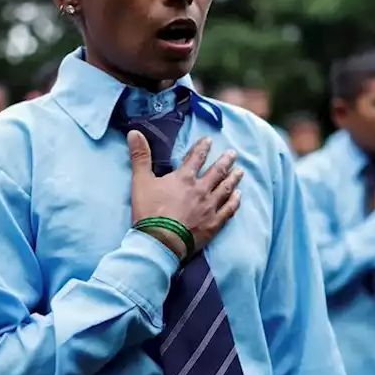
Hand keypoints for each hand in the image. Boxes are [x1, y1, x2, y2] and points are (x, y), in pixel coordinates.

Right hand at [128, 133, 241, 259]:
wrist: (160, 242)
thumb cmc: (149, 212)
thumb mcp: (140, 181)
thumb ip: (140, 156)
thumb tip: (134, 132)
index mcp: (184, 178)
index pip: (196, 158)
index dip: (203, 147)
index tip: (209, 140)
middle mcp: (201, 190)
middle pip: (216, 172)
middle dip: (225, 161)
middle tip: (233, 154)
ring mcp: (209, 207)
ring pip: (225, 189)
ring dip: (233, 179)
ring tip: (240, 172)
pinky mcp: (213, 224)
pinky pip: (228, 210)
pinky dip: (234, 202)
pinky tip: (238, 196)